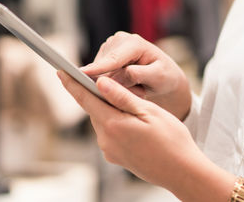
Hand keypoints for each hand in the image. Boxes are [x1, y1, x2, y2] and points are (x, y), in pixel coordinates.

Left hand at [58, 72, 233, 201]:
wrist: (182, 172)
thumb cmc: (172, 140)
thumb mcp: (149, 111)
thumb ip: (121, 97)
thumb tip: (100, 82)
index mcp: (113, 125)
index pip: (86, 99)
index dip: (73, 84)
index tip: (61, 71)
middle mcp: (106, 140)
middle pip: (95, 109)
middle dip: (98, 95)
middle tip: (106, 80)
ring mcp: (110, 151)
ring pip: (103, 121)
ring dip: (110, 110)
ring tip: (132, 105)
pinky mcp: (116, 157)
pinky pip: (110, 133)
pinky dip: (116, 123)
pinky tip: (134, 123)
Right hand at [82, 32, 190, 119]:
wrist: (163, 76)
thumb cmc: (164, 75)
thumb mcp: (159, 76)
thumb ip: (140, 74)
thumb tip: (121, 74)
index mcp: (134, 43)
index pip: (114, 59)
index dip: (98, 67)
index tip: (82, 74)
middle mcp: (118, 40)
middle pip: (104, 69)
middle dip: (114, 85)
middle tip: (139, 92)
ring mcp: (109, 48)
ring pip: (100, 74)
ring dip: (113, 86)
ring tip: (136, 88)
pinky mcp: (103, 57)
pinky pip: (98, 76)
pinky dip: (110, 85)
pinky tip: (126, 85)